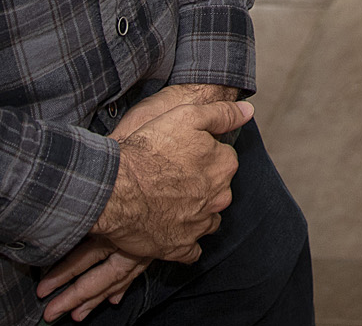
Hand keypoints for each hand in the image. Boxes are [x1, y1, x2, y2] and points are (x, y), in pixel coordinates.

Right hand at [37, 86, 242, 318]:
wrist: (113, 188)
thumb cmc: (148, 149)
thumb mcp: (187, 116)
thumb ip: (222, 114)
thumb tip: (248, 112)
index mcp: (224, 166)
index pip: (224, 158)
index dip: (202, 154)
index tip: (182, 154)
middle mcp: (219, 198)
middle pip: (218, 189)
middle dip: (202, 184)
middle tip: (174, 178)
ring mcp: (200, 225)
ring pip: (208, 218)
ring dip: (196, 212)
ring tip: (169, 203)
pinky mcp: (180, 248)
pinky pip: (192, 250)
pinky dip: (184, 242)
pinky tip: (170, 231)